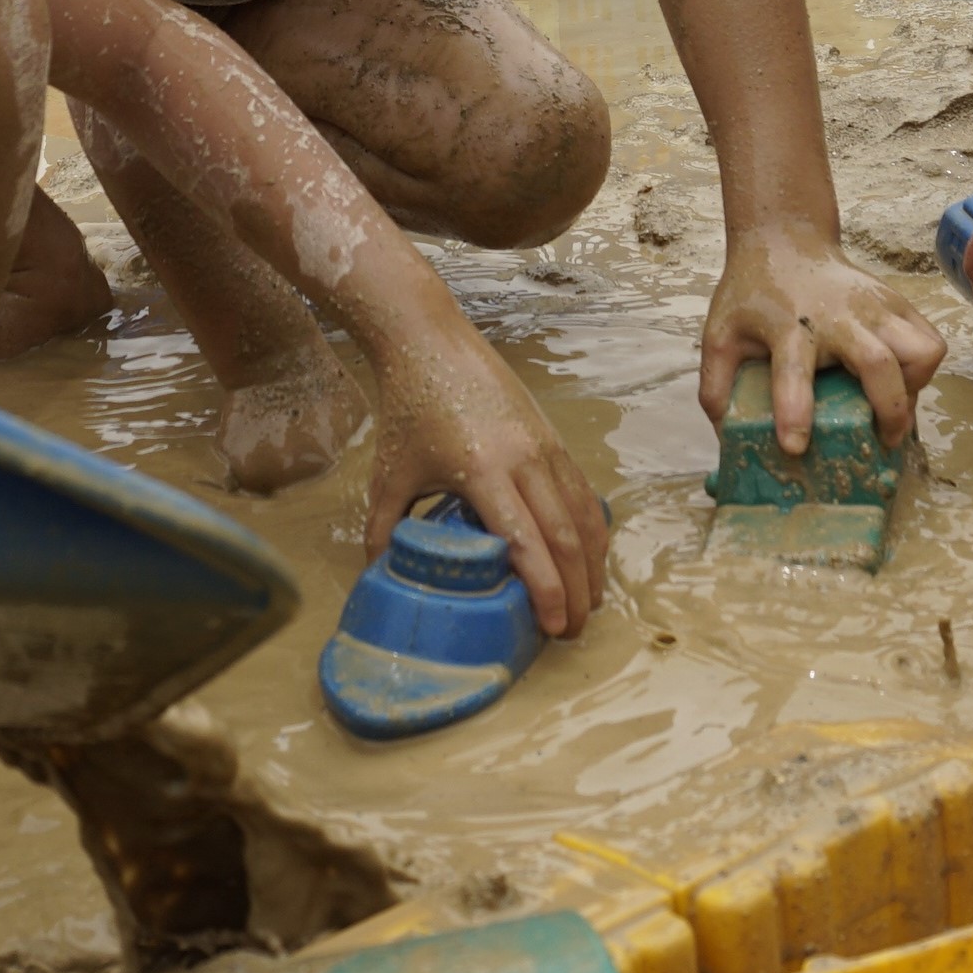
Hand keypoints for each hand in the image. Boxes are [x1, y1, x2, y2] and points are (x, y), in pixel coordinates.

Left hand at [365, 327, 609, 636]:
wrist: (432, 341)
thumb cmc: (410, 405)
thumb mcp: (391, 471)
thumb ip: (384, 526)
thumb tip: (378, 573)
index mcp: (484, 471)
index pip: (528, 542)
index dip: (547, 590)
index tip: (553, 627)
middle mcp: (526, 460)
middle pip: (567, 537)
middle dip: (577, 590)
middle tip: (573, 631)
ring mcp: (547, 446)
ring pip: (585, 515)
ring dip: (593, 564)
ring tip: (590, 603)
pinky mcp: (554, 437)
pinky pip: (583, 492)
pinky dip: (593, 529)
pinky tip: (591, 555)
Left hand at [699, 221, 944, 454]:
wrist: (785, 242)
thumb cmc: (753, 295)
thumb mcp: (720, 336)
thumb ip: (716, 388)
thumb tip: (728, 443)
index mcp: (789, 327)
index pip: (793, 371)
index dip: (794, 412)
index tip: (794, 448)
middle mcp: (839, 317)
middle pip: (878, 363)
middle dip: (888, 412)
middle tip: (883, 441)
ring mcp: (875, 307)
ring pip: (922, 349)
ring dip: (914, 387)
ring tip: (895, 405)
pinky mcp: (896, 302)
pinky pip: (931, 340)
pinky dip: (924, 368)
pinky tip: (901, 380)